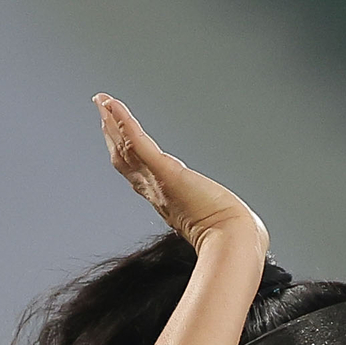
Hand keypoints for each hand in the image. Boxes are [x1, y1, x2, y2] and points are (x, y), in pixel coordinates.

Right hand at [94, 94, 259, 249]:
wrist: (231, 242)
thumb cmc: (231, 237)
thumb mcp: (218, 224)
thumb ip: (220, 218)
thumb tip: (243, 223)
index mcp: (167, 203)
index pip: (139, 174)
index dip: (125, 157)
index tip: (117, 142)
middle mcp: (157, 192)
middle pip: (125, 158)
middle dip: (111, 134)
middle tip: (102, 111)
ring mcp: (158, 180)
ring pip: (126, 147)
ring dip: (112, 122)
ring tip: (102, 101)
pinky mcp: (166, 171)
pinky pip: (138, 142)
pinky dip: (123, 122)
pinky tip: (112, 104)